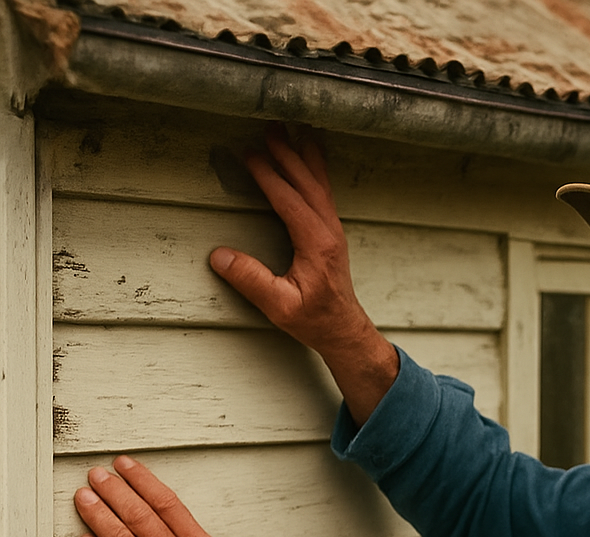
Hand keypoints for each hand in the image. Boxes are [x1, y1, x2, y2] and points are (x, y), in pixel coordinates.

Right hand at [209, 126, 398, 424]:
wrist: (344, 330)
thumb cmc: (315, 321)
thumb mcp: (280, 306)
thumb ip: (252, 281)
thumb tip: (219, 255)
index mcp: (317, 244)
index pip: (290, 200)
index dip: (269, 175)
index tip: (249, 153)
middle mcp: (329, 232)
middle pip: (308, 182)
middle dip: (288, 153)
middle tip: (269, 126)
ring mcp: (334, 231)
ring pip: (319, 183)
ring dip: (303, 155)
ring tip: (290, 128)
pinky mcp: (332, 234)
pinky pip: (324, 192)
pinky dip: (315, 169)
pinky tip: (309, 157)